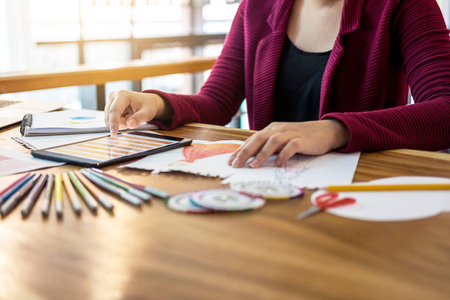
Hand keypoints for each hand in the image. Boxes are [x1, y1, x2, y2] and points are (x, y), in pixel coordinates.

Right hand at [104, 90, 171, 136]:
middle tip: (133, 122)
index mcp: (123, 95)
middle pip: (110, 115)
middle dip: (121, 123)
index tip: (114, 134)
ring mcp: (110, 100)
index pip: (114, 110)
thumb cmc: (149, 106)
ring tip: (130, 117)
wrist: (149, 102)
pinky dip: (118, 122)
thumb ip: (139, 118)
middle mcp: (114, 96)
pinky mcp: (109, 106)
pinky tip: (126, 117)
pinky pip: (110, 119)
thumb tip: (130, 125)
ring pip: (109, 119)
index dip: (113, 122)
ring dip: (120, 123)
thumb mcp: (148, 113)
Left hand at [227, 120, 349, 167]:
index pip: (252, 139)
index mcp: (272, 129)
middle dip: (245, 152)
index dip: (240, 150)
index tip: (230, 161)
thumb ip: (269, 148)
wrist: (326, 131)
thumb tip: (251, 159)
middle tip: (236, 164)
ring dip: (262, 154)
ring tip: (253, 166)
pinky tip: (279, 165)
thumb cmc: (301, 138)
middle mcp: (279, 129)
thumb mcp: (282, 141)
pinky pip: (291, 147)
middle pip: (258, 139)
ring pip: (272, 142)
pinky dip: (283, 155)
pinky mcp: (302, 140)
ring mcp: (291, 133)